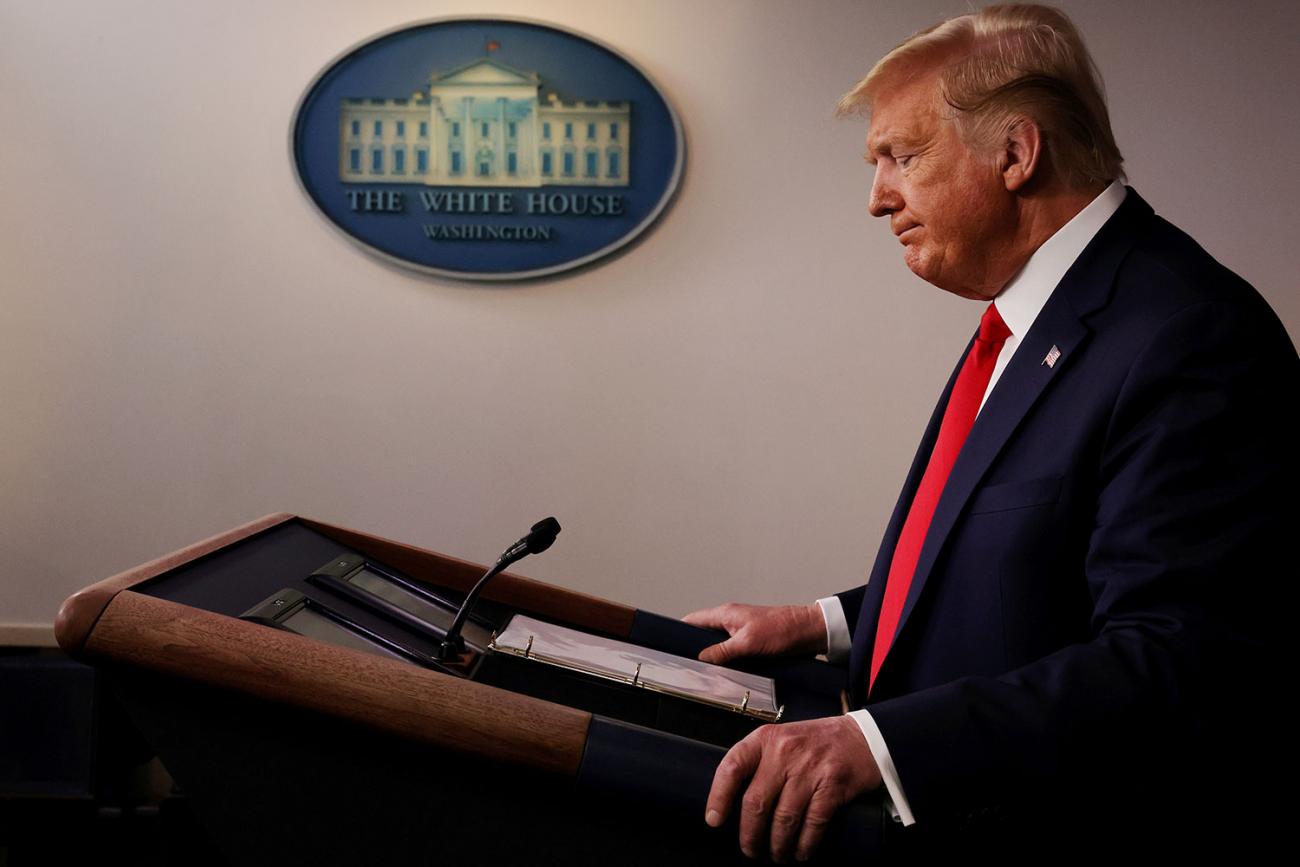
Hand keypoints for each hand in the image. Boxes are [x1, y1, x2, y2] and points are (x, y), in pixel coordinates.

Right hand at [682, 603, 826, 664]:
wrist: (809, 631)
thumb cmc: (782, 629)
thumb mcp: (748, 642)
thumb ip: (722, 651)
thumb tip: (701, 658)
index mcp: (726, 614)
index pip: (693, 620)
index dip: (680, 631)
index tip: (668, 644)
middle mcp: (731, 621)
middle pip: (704, 635)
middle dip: (694, 648)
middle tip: (685, 665)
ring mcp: (741, 632)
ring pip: (718, 646)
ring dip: (712, 657)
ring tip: (703, 673)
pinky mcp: (752, 642)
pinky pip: (732, 652)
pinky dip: (726, 661)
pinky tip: (725, 672)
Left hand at [705, 716, 882, 861]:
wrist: (862, 738)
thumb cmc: (817, 743)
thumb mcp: (782, 739)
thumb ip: (761, 762)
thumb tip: (735, 803)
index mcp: (766, 738)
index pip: (732, 766)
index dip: (719, 796)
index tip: (714, 820)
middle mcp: (785, 751)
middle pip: (756, 802)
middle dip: (750, 835)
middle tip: (750, 850)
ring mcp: (810, 768)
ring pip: (783, 818)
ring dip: (777, 845)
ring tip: (776, 854)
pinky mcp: (833, 785)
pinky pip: (812, 823)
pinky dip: (805, 844)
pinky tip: (801, 851)